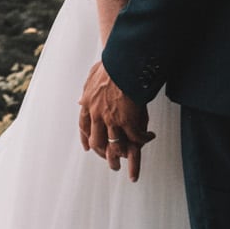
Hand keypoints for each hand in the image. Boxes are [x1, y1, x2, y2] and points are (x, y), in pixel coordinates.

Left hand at [77, 61, 152, 180]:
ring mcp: (112, 119)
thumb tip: (80, 101)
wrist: (123, 61)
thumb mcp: (91, 77)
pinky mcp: (128, 120)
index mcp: (88, 103)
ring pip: (115, 146)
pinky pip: (136, 138)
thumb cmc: (110, 65)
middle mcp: (97, 114)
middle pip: (97, 142)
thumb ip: (87, 91)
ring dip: (123, 157)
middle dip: (104, 155)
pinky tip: (149, 137)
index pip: (83, 127)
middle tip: (112, 163)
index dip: (87, 139)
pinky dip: (144, 140)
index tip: (90, 148)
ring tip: (130, 167)